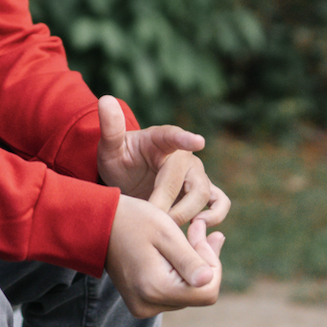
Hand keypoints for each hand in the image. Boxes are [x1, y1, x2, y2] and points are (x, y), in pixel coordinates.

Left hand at [97, 96, 229, 231]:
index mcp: (162, 139)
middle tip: (150, 216)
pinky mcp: (202, 193)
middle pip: (188, 178)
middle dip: (169, 200)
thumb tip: (105, 99)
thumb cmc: (120, 160)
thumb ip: (110, 128)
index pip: (174, 136)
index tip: (198, 142)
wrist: (127, 179)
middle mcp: (184, 155)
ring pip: (204, 194)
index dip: (186, 139)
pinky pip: (220, 203)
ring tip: (169, 226)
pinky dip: (215, 215)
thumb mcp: (110, 148)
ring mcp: (195, 174)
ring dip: (188, 213)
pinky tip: (197, 227)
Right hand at [105, 192, 224, 319]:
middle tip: (196, 227)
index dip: (212, 262)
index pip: (208, 291)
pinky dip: (179, 273)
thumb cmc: (132, 220)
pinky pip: (173, 294)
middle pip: (198, 293)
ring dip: (192, 266)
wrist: (97, 224)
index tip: (199, 231)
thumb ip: (189, 260)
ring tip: (186, 235)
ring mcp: (143, 308)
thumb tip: (209, 281)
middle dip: (203, 260)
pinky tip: (173, 251)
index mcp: (155, 289)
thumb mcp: (165, 233)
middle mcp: (148, 306)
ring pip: (188, 294)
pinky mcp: (140, 304)